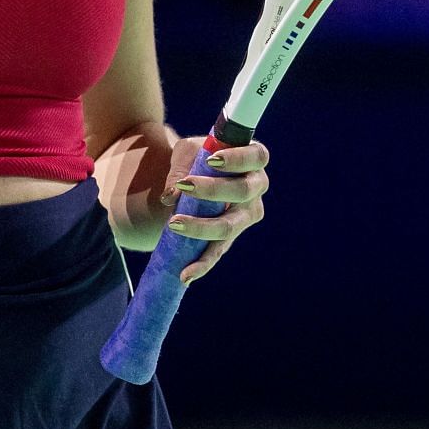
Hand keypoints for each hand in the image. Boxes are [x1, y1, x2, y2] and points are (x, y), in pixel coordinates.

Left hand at [158, 136, 269, 284]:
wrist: (193, 176)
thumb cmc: (197, 158)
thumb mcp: (188, 153)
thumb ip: (181, 168)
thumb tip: (171, 196)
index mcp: (254, 159)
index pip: (256, 156)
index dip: (237, 159)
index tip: (211, 160)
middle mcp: (257, 187)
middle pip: (242, 191)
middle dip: (213, 189)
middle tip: (185, 186)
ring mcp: (246, 216)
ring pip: (229, 226)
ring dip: (202, 227)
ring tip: (173, 224)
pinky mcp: (231, 237)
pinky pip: (218, 252)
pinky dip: (202, 264)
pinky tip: (185, 275)